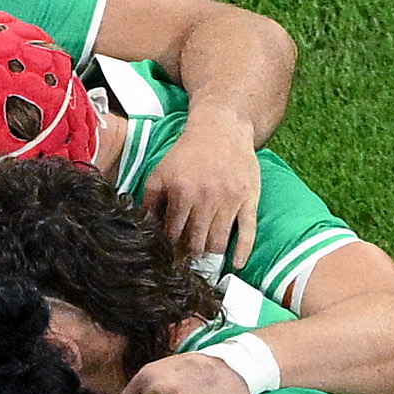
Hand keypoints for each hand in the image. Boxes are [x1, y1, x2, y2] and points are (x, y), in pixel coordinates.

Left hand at [140, 117, 263, 270]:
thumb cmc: (188, 152)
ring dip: (210, 254)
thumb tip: (143, 230)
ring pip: (218, 242)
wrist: (222, 128)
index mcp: (182, 192)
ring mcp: (230, 200)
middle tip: (186, 261)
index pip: (173, 235)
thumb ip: (150, 202)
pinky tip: (236, 264)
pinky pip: (248, 231)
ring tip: (204, 257)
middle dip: (189, 255)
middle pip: (196, 243)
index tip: (168, 257)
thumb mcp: (161, 173)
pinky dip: (242, 251)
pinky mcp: (249, 199)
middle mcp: (206, 199)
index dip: (170, 248)